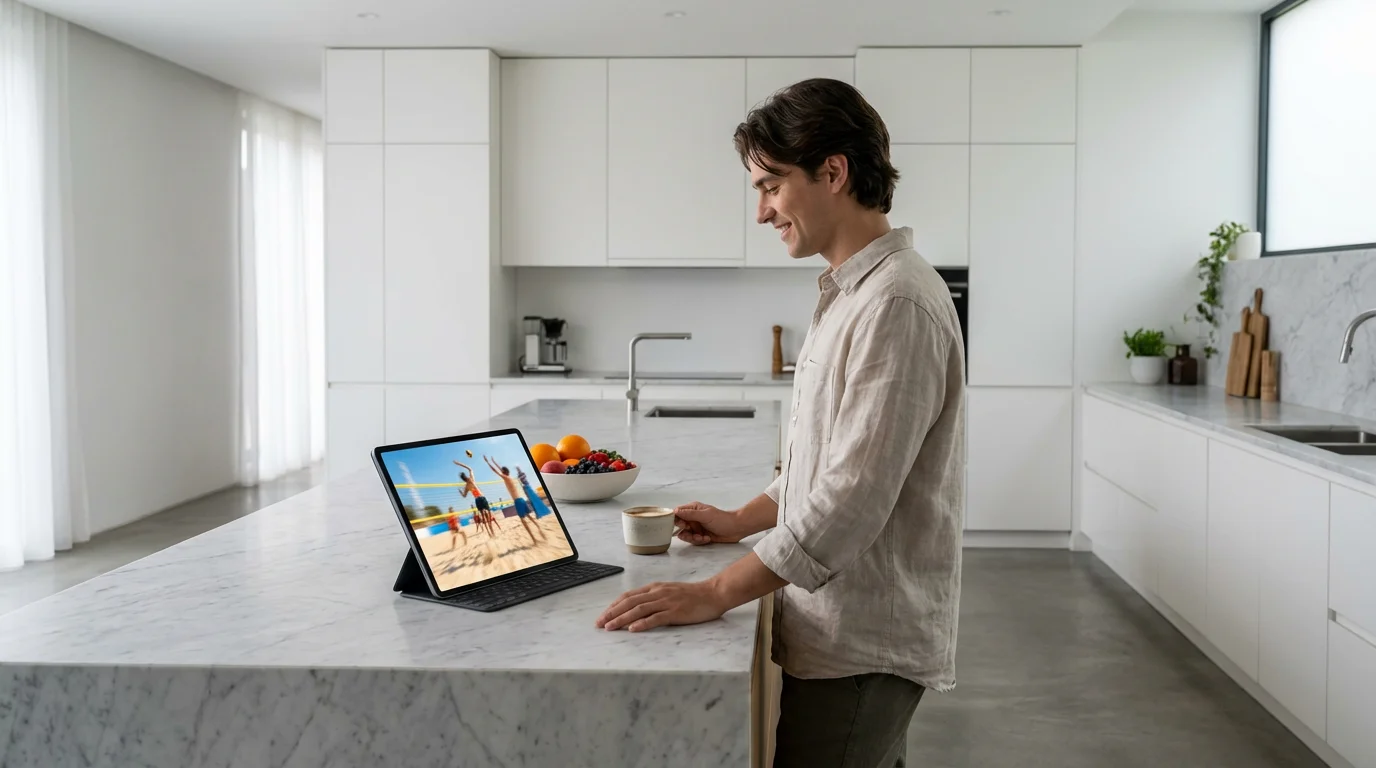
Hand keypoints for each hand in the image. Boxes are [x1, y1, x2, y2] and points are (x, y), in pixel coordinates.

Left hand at [595, 581, 726, 631]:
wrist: (714, 593)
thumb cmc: (693, 596)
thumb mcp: (670, 592)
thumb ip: (654, 598)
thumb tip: (637, 608)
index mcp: (655, 588)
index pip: (629, 596)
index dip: (614, 605)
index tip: (603, 615)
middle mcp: (658, 593)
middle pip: (629, 602)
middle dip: (612, 613)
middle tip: (599, 624)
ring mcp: (666, 602)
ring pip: (639, 609)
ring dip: (622, 618)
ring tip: (610, 627)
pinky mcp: (676, 612)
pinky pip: (656, 618)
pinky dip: (643, 623)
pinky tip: (633, 629)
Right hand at [674, 502, 743, 545]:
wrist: (736, 529)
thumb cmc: (722, 519)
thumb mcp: (705, 515)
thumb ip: (690, 514)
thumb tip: (675, 511)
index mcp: (693, 509)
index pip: (677, 513)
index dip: (676, 520)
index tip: (682, 525)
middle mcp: (693, 518)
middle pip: (680, 526)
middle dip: (685, 532)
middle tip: (692, 532)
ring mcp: (697, 527)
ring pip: (686, 535)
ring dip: (693, 538)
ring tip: (702, 537)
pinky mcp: (701, 535)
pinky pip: (694, 540)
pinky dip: (699, 541)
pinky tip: (708, 539)